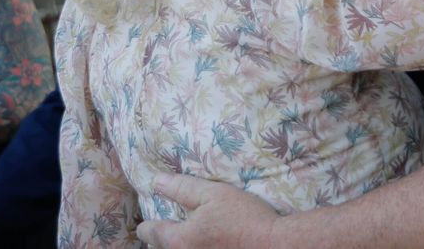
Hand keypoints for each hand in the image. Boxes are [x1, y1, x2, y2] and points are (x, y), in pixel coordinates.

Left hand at [135, 176, 280, 248]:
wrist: (277, 246)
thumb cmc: (244, 218)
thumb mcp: (213, 194)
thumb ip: (183, 188)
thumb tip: (156, 182)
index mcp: (179, 240)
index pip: (151, 233)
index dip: (147, 226)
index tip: (146, 223)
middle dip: (160, 242)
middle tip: (164, 231)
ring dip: (175, 248)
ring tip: (185, 239)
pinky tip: (205, 244)